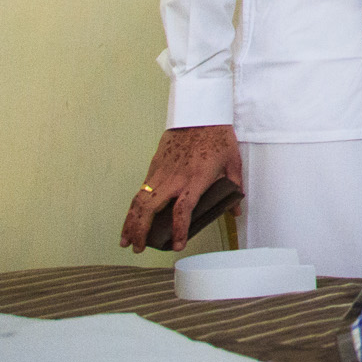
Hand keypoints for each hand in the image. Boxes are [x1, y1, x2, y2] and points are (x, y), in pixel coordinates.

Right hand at [120, 125, 242, 252]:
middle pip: (151, 209)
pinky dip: (133, 207)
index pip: (183, 209)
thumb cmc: (218, 137)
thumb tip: (235, 211)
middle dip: (141, 232)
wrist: (200, 113)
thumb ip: (234, 187)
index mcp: (196, 179)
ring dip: (130, 222)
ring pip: (139, 201)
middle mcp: (175, 178)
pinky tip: (131, 218)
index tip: (177, 245)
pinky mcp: (154, 165)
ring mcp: (161, 172)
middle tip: (139, 248)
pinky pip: (140, 190)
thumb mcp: (233, 162)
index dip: (179, 229)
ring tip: (126, 240)